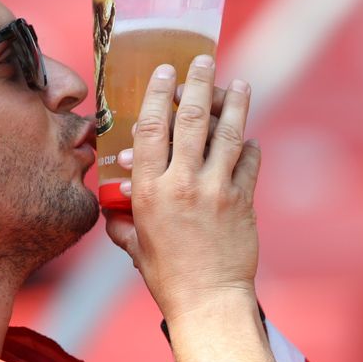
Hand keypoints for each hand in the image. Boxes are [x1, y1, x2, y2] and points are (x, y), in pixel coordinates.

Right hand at [103, 55, 261, 322]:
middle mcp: (182, 183)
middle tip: (204, 61)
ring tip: (239, 83)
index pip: (150, 128)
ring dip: (235, 103)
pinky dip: (250, 146)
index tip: (164, 73)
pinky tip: (249, 138)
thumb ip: (122, 222)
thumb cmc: (167, 276)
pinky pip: (249, 161)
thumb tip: (112, 209)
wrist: (208, 300)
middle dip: (199, 84)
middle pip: (192, 119)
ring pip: (227, 132)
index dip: (156, 95)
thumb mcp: (134, 246)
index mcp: (148, 190)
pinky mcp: (243, 199)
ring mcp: (216, 189)